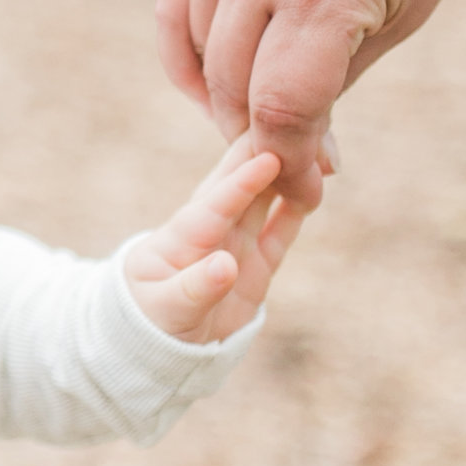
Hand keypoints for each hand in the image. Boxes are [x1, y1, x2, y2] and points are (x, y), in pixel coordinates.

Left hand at [123, 140, 302, 344]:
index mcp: (183, 237)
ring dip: (288, 171)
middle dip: (266, 151)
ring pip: (266, 198)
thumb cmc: (147, 323)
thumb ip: (195, 288)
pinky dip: (298, 207)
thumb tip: (227, 266)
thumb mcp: (165, 310)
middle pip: (242, 183)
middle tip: (297, 117)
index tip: (268, 154)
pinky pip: (281, 229)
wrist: (154, 347)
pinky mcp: (255, 263)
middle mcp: (211, 231)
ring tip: (317, 142)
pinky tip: (318, 182)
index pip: (216, 202)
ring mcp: (235, 244)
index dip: (242, 179)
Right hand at [155, 0, 465, 208]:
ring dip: (228, 98)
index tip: (307, 192)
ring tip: (263, 116)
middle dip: (262, 137)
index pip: (283, 110)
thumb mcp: (400, 13)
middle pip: (237, 88)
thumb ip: (335, 80)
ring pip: (203, 53)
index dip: (292, 162)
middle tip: (288, 164)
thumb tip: (294, 152)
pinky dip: (190, 54)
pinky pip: (178, 7)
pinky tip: (214, 81)